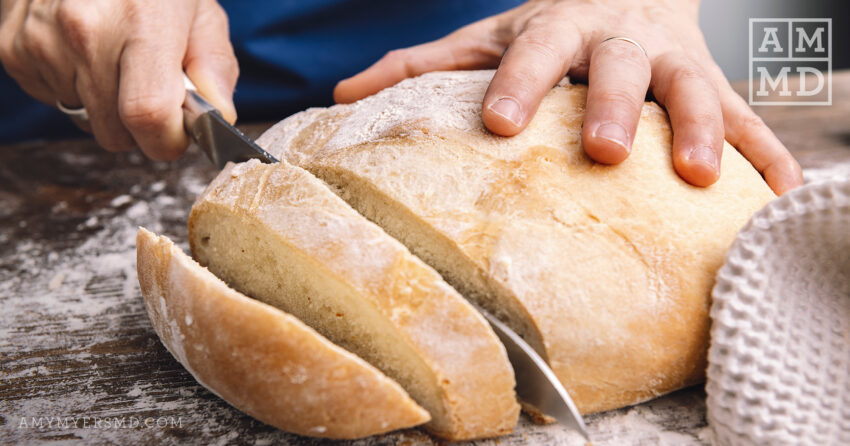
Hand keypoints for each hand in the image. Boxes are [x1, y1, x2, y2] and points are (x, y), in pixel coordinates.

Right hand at [0, 0, 237, 159]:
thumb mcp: (199, 10)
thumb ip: (214, 66)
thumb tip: (218, 116)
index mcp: (142, 21)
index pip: (148, 115)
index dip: (167, 140)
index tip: (177, 135)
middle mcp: (85, 29)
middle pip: (114, 131)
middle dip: (140, 129)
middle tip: (150, 92)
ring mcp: (43, 38)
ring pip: (83, 119)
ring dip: (105, 106)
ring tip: (115, 59)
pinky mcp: (13, 47)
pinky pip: (53, 99)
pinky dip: (73, 87)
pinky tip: (83, 52)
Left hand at [334, 0, 802, 194]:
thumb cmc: (550, 30)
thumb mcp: (491, 37)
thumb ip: (426, 64)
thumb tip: (341, 94)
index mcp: (560, 25)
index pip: (536, 49)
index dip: (520, 82)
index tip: (500, 123)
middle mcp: (622, 39)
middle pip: (621, 67)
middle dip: (617, 106)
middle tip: (607, 151)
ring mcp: (675, 62)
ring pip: (695, 90)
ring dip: (703, 131)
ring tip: (699, 180)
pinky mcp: (713, 84)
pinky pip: (748, 119)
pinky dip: (765, 154)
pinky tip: (782, 192)